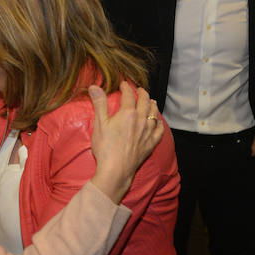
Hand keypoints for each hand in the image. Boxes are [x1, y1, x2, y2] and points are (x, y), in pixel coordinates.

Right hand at [88, 81, 162, 203]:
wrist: (116, 170)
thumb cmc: (105, 148)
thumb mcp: (99, 124)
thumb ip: (99, 103)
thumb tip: (94, 86)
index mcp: (128, 113)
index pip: (129, 95)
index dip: (126, 87)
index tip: (124, 84)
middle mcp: (141, 120)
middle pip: (145, 101)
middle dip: (142, 93)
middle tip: (139, 89)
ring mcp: (148, 132)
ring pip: (154, 114)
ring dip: (152, 105)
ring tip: (151, 101)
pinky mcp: (151, 143)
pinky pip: (159, 130)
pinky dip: (159, 123)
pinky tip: (157, 122)